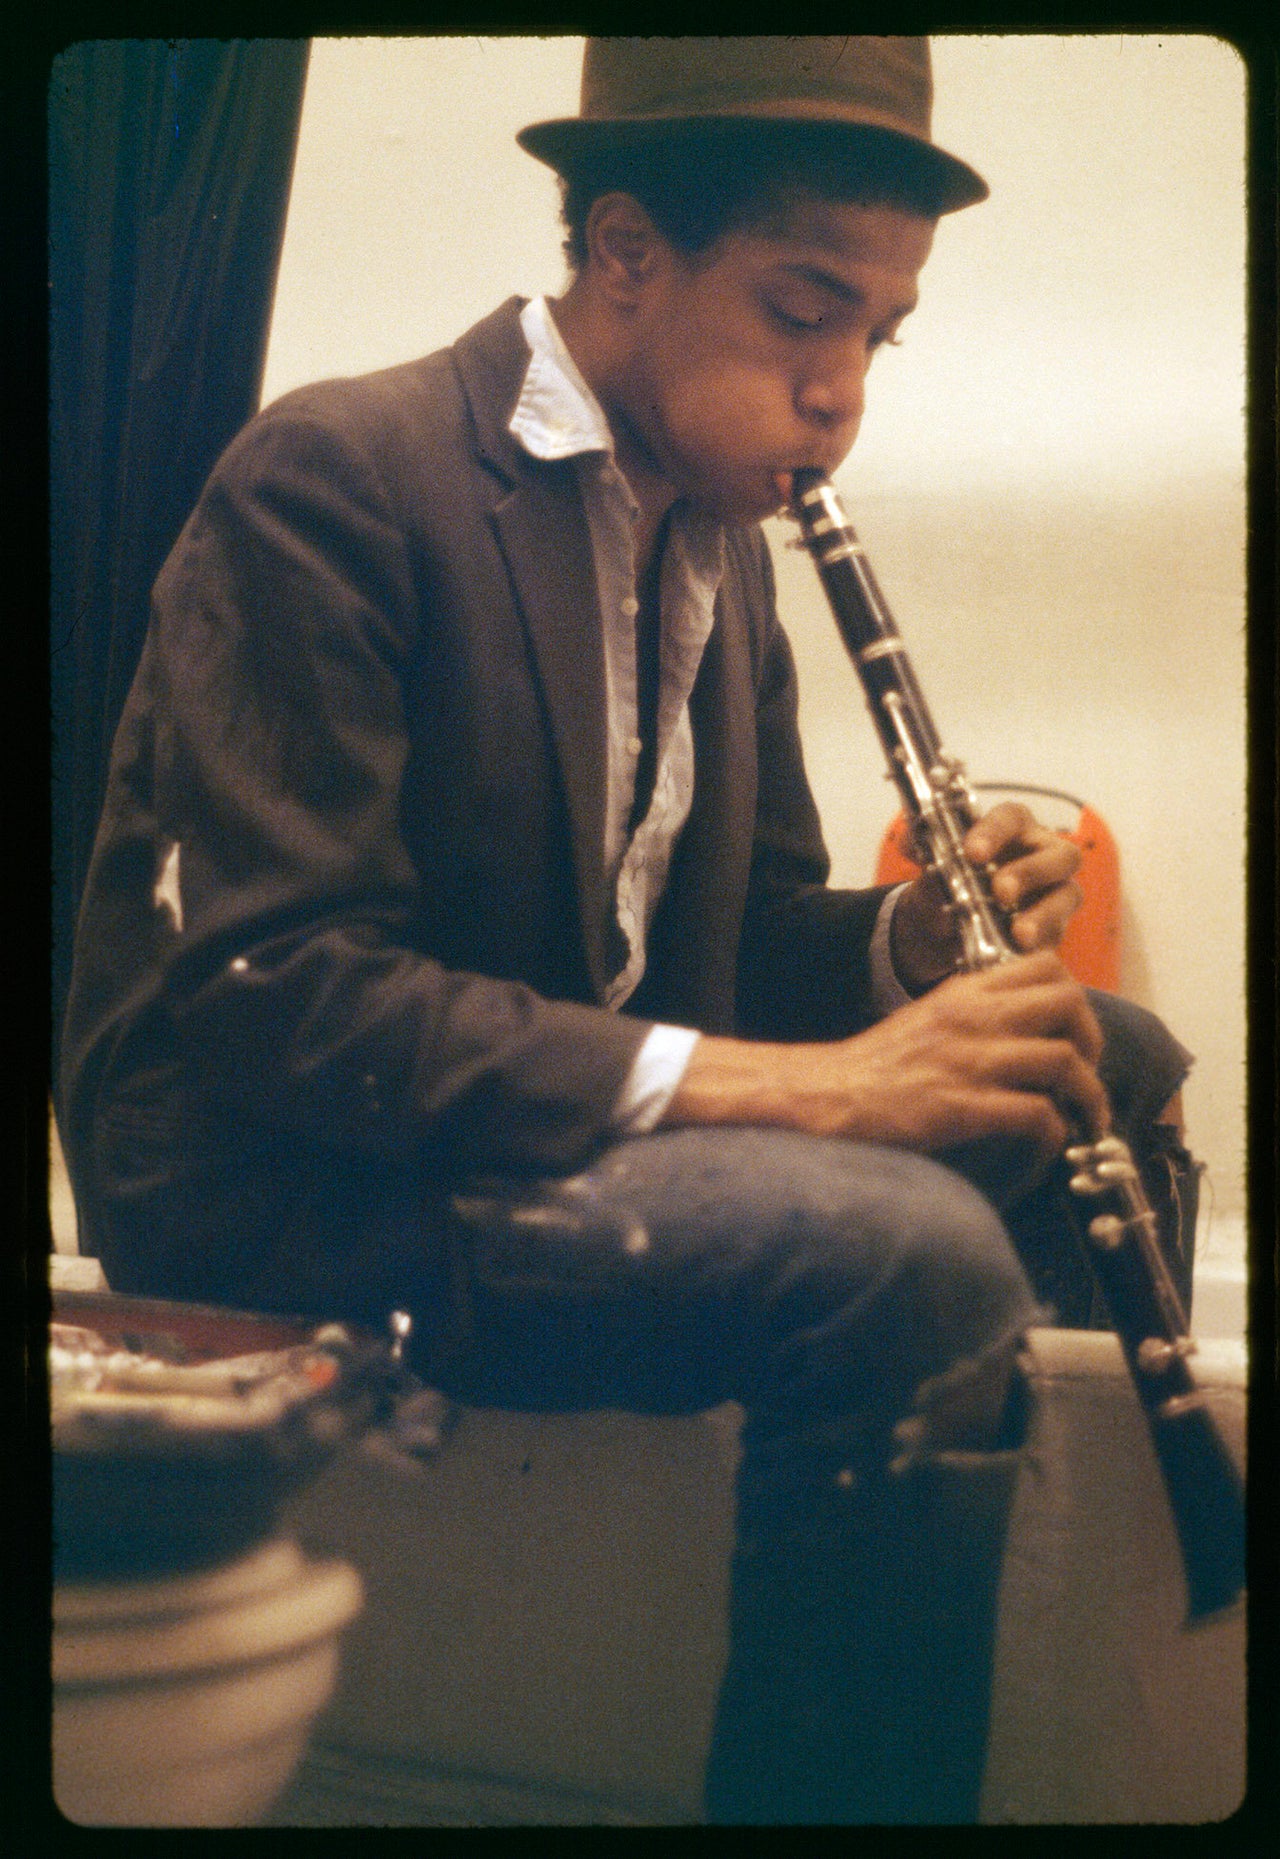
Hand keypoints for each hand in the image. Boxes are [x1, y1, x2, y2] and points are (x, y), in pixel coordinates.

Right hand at [666, 950, 1109, 1169]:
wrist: (829, 1096)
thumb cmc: (878, 1066)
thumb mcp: (930, 1018)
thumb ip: (975, 1014)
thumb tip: (1023, 1029)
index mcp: (966, 993)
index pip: (1047, 967)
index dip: (1075, 998)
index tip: (1073, 1032)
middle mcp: (975, 1019)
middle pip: (1069, 1005)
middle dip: (1092, 1043)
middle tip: (1087, 1074)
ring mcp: (971, 1062)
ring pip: (1064, 1062)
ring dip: (1088, 1096)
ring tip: (1085, 1120)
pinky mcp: (964, 1106)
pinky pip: (1037, 1114)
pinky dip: (1054, 1133)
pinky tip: (1047, 1145)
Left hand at [891, 800, 1083, 993]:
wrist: (944, 926)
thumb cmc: (947, 882)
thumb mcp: (928, 866)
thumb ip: (919, 849)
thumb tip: (910, 842)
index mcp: (1011, 828)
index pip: (1011, 818)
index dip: (995, 833)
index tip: (973, 853)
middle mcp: (1042, 854)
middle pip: (1060, 853)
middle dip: (1030, 872)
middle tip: (1001, 892)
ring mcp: (1054, 891)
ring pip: (1068, 895)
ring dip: (1044, 914)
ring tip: (1019, 933)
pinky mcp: (1055, 926)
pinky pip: (1058, 933)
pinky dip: (1040, 943)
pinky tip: (1020, 952)